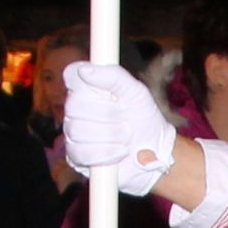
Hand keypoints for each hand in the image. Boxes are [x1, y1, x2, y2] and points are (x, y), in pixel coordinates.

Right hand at [63, 63, 176, 195]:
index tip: (106, 91)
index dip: (84, 82)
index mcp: (88, 87)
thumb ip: (114, 76)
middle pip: (74, 105)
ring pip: (77, 130)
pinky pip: (82, 153)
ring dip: (110, 136)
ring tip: (125, 137)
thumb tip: (85, 70)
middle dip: (107, 115)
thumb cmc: (143, 118)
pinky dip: (106, 153)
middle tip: (125, 120)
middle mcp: (76, 108)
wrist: (155, 151)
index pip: (72, 75)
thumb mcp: (136, 92)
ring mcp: (73, 132)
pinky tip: (120, 151)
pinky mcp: (76, 156)